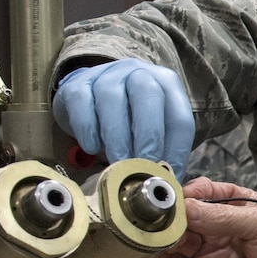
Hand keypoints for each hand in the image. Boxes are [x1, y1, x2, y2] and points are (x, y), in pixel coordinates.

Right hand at [53, 57, 194, 176]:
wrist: (90, 96)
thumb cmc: (129, 119)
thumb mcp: (152, 131)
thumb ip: (162, 151)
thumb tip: (169, 184)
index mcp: (167, 85)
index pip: (179, 117)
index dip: (176, 150)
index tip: (166, 176)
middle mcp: (139, 73)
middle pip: (148, 95)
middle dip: (148, 136)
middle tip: (142, 165)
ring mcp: (106, 75)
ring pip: (112, 98)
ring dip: (117, 136)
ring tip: (118, 163)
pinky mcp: (77, 84)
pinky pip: (82, 102)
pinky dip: (88, 129)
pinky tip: (92, 147)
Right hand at [146, 178, 256, 257]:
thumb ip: (223, 217)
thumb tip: (185, 208)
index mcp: (235, 205)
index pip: (200, 192)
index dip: (184, 194)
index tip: (171, 199)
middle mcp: (217, 226)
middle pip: (182, 216)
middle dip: (166, 216)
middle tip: (153, 219)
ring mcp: (208, 252)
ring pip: (173, 240)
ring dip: (159, 237)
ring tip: (149, 236)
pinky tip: (148, 256)